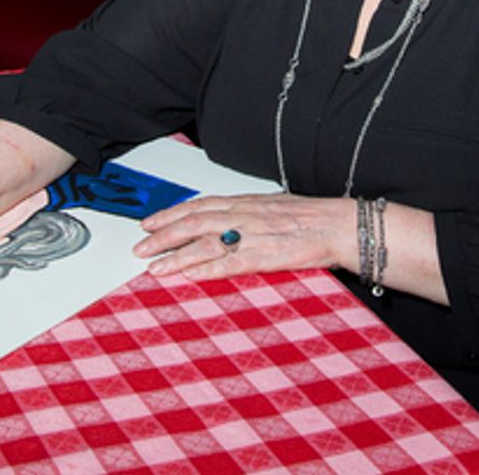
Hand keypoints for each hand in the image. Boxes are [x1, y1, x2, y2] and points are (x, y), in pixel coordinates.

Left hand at [133, 193, 354, 281]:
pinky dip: (205, 269)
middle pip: (193, 223)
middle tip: (140, 247)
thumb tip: (226, 219)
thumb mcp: (272, 206)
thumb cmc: (311, 217)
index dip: (170, 214)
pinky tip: (187, 276)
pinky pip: (228, 263)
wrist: (338, 224)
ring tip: (154, 266)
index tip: (149, 222)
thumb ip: (247, 214)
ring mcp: (252, 236)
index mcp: (245, 203)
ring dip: (175, 255)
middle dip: (163, 236)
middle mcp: (243, 216)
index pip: (198, 206)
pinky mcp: (264, 256)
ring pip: (204, 243)